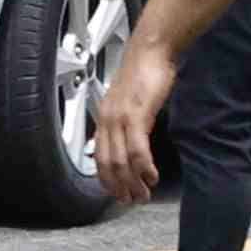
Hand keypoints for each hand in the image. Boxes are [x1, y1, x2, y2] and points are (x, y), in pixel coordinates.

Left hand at [90, 30, 176, 206]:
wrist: (151, 50)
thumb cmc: (144, 72)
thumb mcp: (129, 100)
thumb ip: (127, 120)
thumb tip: (131, 139)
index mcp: (104, 117)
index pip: (99, 157)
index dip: (107, 179)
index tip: (117, 193)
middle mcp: (107, 119)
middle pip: (108, 163)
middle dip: (120, 186)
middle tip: (132, 200)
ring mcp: (120, 118)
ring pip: (121, 160)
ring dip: (133, 181)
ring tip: (143, 194)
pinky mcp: (136, 115)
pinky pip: (137, 149)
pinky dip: (143, 166)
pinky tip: (151, 176)